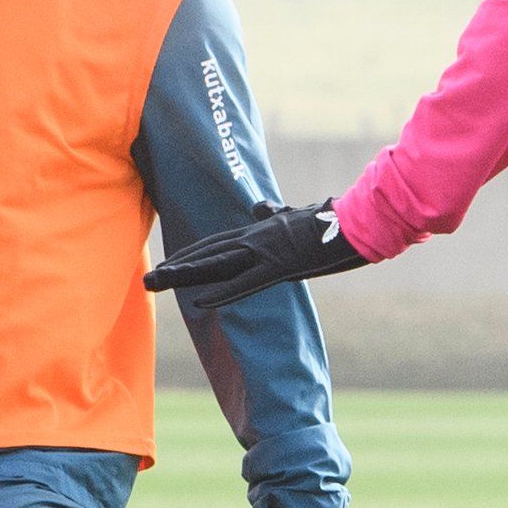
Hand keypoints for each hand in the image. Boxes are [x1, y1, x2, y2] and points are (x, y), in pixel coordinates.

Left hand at [146, 197, 369, 310]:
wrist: (355, 221)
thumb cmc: (331, 221)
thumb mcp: (296, 215)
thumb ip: (275, 213)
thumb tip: (259, 206)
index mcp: (259, 232)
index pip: (216, 243)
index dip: (191, 254)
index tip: (169, 264)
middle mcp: (255, 239)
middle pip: (208, 253)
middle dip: (178, 266)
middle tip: (151, 278)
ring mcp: (265, 252)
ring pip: (217, 264)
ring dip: (186, 274)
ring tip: (159, 283)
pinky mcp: (280, 266)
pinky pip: (246, 283)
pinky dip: (222, 293)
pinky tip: (200, 302)